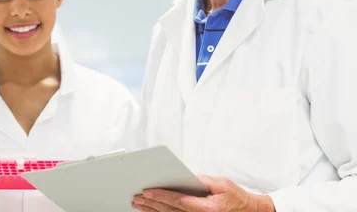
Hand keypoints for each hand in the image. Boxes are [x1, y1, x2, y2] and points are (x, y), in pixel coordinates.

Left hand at [132, 175, 274, 211]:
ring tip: (139, 205)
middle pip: (170, 211)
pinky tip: (151, 211)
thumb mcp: (221, 184)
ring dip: (152, 211)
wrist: (248, 211)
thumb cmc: (235, 197)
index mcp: (206, 208)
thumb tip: (184, 176)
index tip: (147, 191)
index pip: (178, 201)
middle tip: (137, 197)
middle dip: (151, 204)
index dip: (161, 196)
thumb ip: (202, 180)